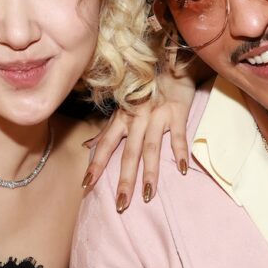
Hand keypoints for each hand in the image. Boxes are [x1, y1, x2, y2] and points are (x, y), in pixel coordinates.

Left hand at [84, 62, 195, 210]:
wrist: (169, 62)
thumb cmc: (145, 87)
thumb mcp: (122, 106)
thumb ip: (106, 129)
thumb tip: (86, 146)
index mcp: (121, 118)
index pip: (105, 145)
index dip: (96, 165)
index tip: (86, 185)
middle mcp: (136, 118)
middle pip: (128, 153)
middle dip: (124, 180)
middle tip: (121, 205)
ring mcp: (156, 115)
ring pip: (151, 148)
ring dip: (150, 173)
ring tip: (149, 195)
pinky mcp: (176, 111)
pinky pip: (178, 135)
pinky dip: (180, 151)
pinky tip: (182, 169)